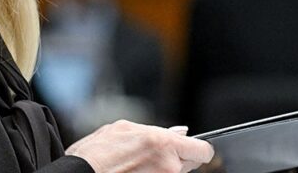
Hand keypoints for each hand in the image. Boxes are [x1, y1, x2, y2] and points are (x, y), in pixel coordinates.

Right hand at [65, 120, 214, 172]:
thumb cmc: (95, 153)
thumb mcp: (122, 129)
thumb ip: (155, 130)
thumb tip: (180, 132)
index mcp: (162, 142)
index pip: (202, 150)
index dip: (197, 149)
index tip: (191, 150)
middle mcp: (168, 166)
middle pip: (189, 164)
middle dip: (177, 159)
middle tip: (152, 157)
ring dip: (163, 169)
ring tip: (137, 166)